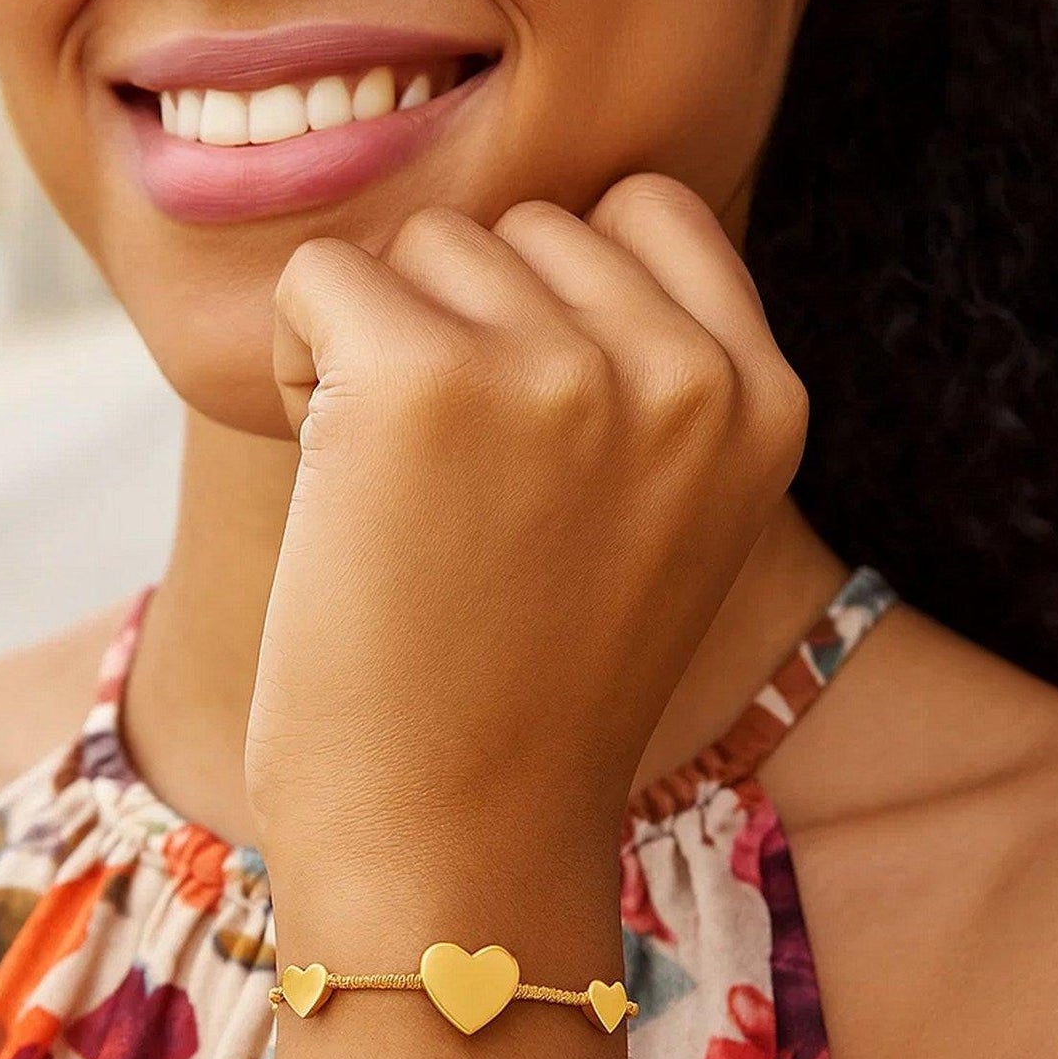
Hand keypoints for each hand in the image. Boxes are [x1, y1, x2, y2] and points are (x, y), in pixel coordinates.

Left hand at [249, 173, 807, 878]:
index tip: (523, 406)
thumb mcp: (663, 517)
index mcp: (760, 399)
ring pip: (424, 244)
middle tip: (454, 476)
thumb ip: (642, 374)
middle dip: (468, 321)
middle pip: (522, 227)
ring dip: (383, 342)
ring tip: (397, 486)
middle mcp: (681, 368)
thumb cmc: (534, 688)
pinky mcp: (422, 380)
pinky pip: (322, 275)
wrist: (461, 846)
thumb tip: (519, 239)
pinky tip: (327, 467)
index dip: (556, 290)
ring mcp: (558, 367)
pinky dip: (297, 356)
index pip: (644, 212)